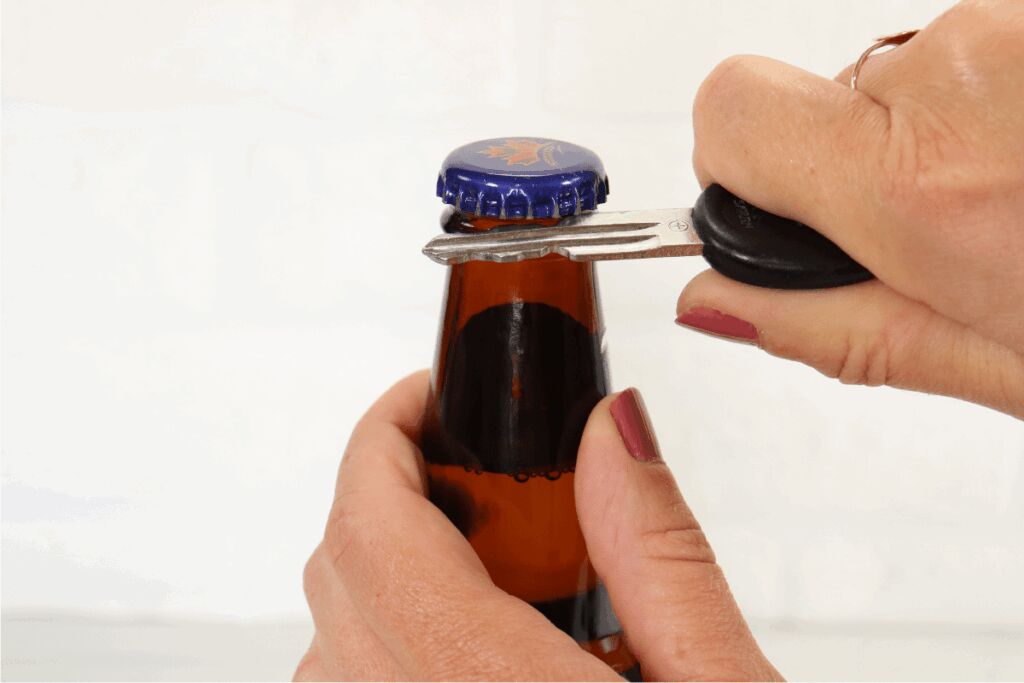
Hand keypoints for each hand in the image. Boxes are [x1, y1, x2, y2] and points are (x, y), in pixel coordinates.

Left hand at [295, 372, 780, 680]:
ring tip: (489, 563)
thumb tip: (611, 428)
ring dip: (384, 573)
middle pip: (338, 571)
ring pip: (328, 643)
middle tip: (480, 471)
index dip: (382, 436)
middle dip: (391, 492)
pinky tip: (474, 654)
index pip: (371, 526)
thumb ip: (658, 552)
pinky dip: (381, 648)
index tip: (428, 398)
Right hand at [680, 0, 1023, 418]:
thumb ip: (835, 329)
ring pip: (909, 81)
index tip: (786, 210)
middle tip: (958, 237)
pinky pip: (977, 57)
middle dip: (864, 170)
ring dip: (943, 143)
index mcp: (922, 183)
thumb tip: (713, 299)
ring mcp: (1011, 26)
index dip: (736, 164)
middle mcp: (961, 72)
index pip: (732, 110)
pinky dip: (997, 111)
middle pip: (823, 101)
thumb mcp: (998, 366)